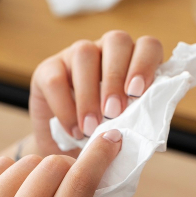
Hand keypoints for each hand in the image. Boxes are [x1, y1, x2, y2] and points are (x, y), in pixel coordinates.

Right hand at [29, 31, 163, 156]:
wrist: (68, 155)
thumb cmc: (103, 139)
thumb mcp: (125, 129)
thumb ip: (139, 120)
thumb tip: (148, 124)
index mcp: (133, 61)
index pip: (148, 46)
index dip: (145, 64)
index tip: (137, 93)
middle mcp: (106, 51)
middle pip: (116, 41)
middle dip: (116, 77)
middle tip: (113, 113)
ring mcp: (74, 56)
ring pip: (84, 53)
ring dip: (89, 92)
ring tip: (92, 127)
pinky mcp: (47, 69)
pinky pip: (55, 79)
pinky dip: (65, 107)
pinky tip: (74, 130)